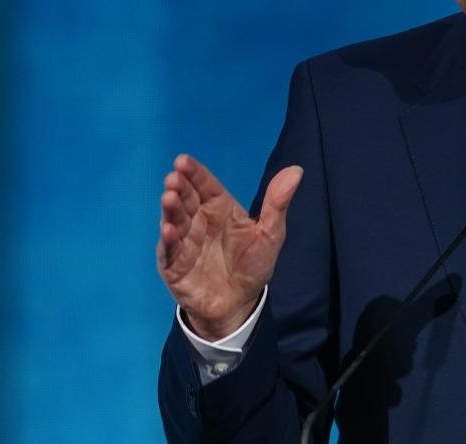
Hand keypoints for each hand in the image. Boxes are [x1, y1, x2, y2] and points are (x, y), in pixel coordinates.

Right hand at [157, 153, 302, 340]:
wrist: (239, 303)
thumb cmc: (253, 265)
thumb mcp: (270, 233)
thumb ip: (277, 203)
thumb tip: (296, 170)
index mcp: (220, 208)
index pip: (206, 186)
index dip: (195, 174)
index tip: (184, 160)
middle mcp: (199, 220)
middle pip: (187, 199)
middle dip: (179, 187)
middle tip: (174, 177)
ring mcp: (184, 241)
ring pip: (175, 220)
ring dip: (171, 208)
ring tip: (169, 197)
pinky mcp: (174, 264)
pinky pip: (170, 250)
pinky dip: (169, 239)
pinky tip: (171, 230)